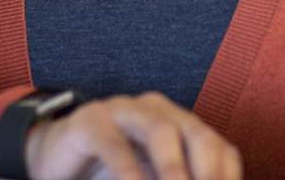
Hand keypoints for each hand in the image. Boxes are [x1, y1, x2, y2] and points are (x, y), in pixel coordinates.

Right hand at [24, 92, 242, 179]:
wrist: (57, 156)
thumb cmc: (113, 172)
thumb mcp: (151, 178)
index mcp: (180, 124)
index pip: (219, 148)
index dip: (227, 177)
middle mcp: (157, 110)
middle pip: (197, 134)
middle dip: (207, 173)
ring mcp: (124, 110)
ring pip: (160, 129)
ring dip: (173, 168)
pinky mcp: (91, 120)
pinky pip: (114, 143)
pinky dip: (128, 171)